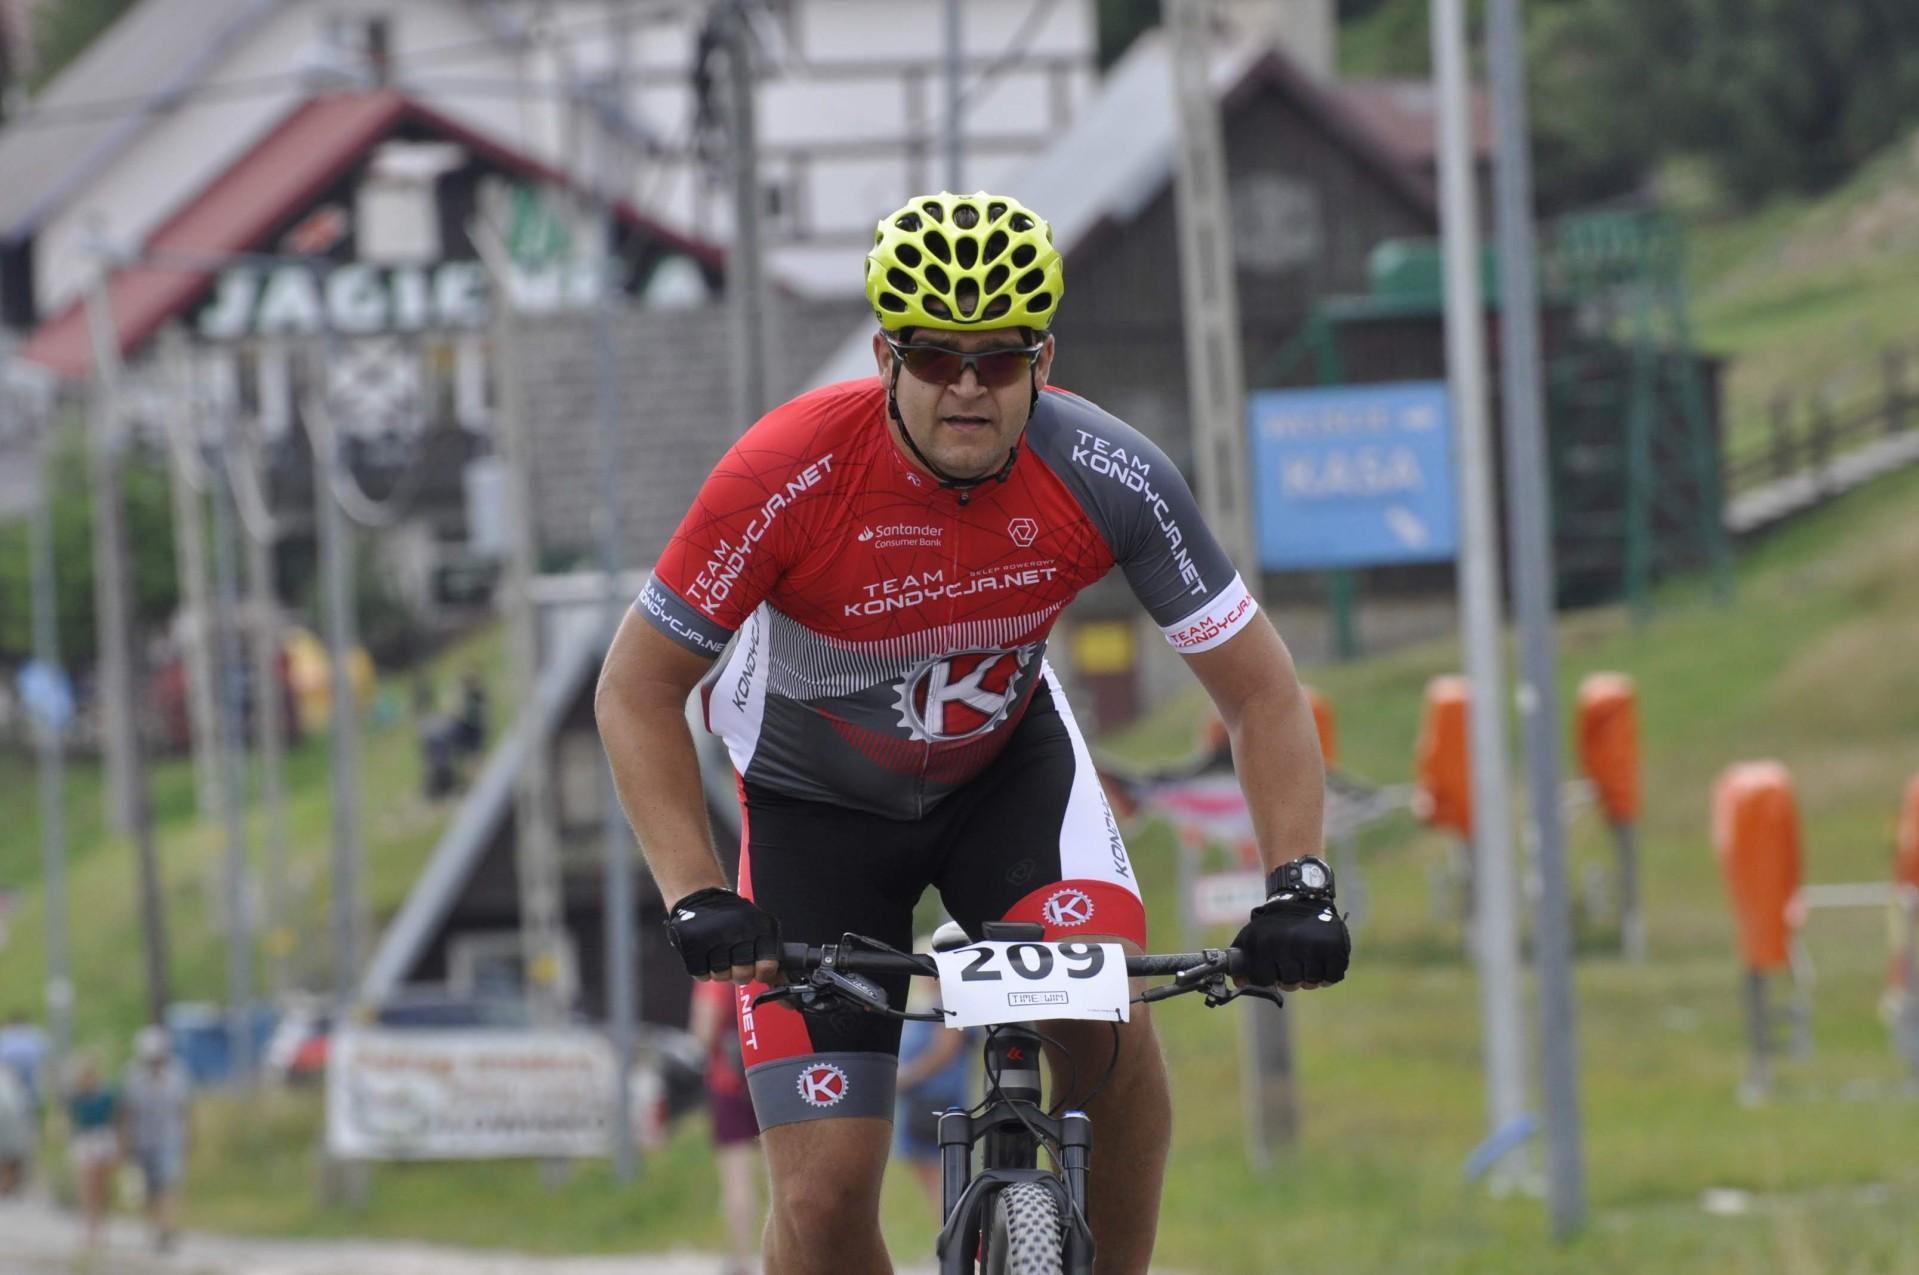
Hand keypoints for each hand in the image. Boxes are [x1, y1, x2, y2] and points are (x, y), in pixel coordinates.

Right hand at [665, 887, 781, 983]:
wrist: (702, 897)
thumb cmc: (733, 918)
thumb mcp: (759, 927)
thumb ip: (770, 953)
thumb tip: (781, 979)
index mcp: (760, 926)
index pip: (768, 966)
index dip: (762, 973)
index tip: (758, 971)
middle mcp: (738, 930)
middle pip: (743, 974)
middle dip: (739, 973)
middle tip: (735, 961)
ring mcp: (714, 936)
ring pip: (721, 976)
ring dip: (719, 970)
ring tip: (719, 953)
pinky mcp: (693, 943)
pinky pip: (701, 974)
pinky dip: (702, 969)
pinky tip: (706, 955)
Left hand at [1232, 893, 1349, 989]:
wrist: (1304, 899)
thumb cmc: (1275, 923)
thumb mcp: (1252, 935)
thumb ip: (1242, 960)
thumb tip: (1240, 983)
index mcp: (1266, 943)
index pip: (1264, 981)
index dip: (1268, 977)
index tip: (1272, 967)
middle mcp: (1290, 945)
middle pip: (1290, 984)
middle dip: (1290, 978)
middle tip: (1291, 962)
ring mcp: (1314, 946)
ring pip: (1312, 983)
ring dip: (1309, 976)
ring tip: (1306, 959)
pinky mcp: (1335, 948)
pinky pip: (1332, 978)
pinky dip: (1328, 974)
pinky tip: (1321, 960)